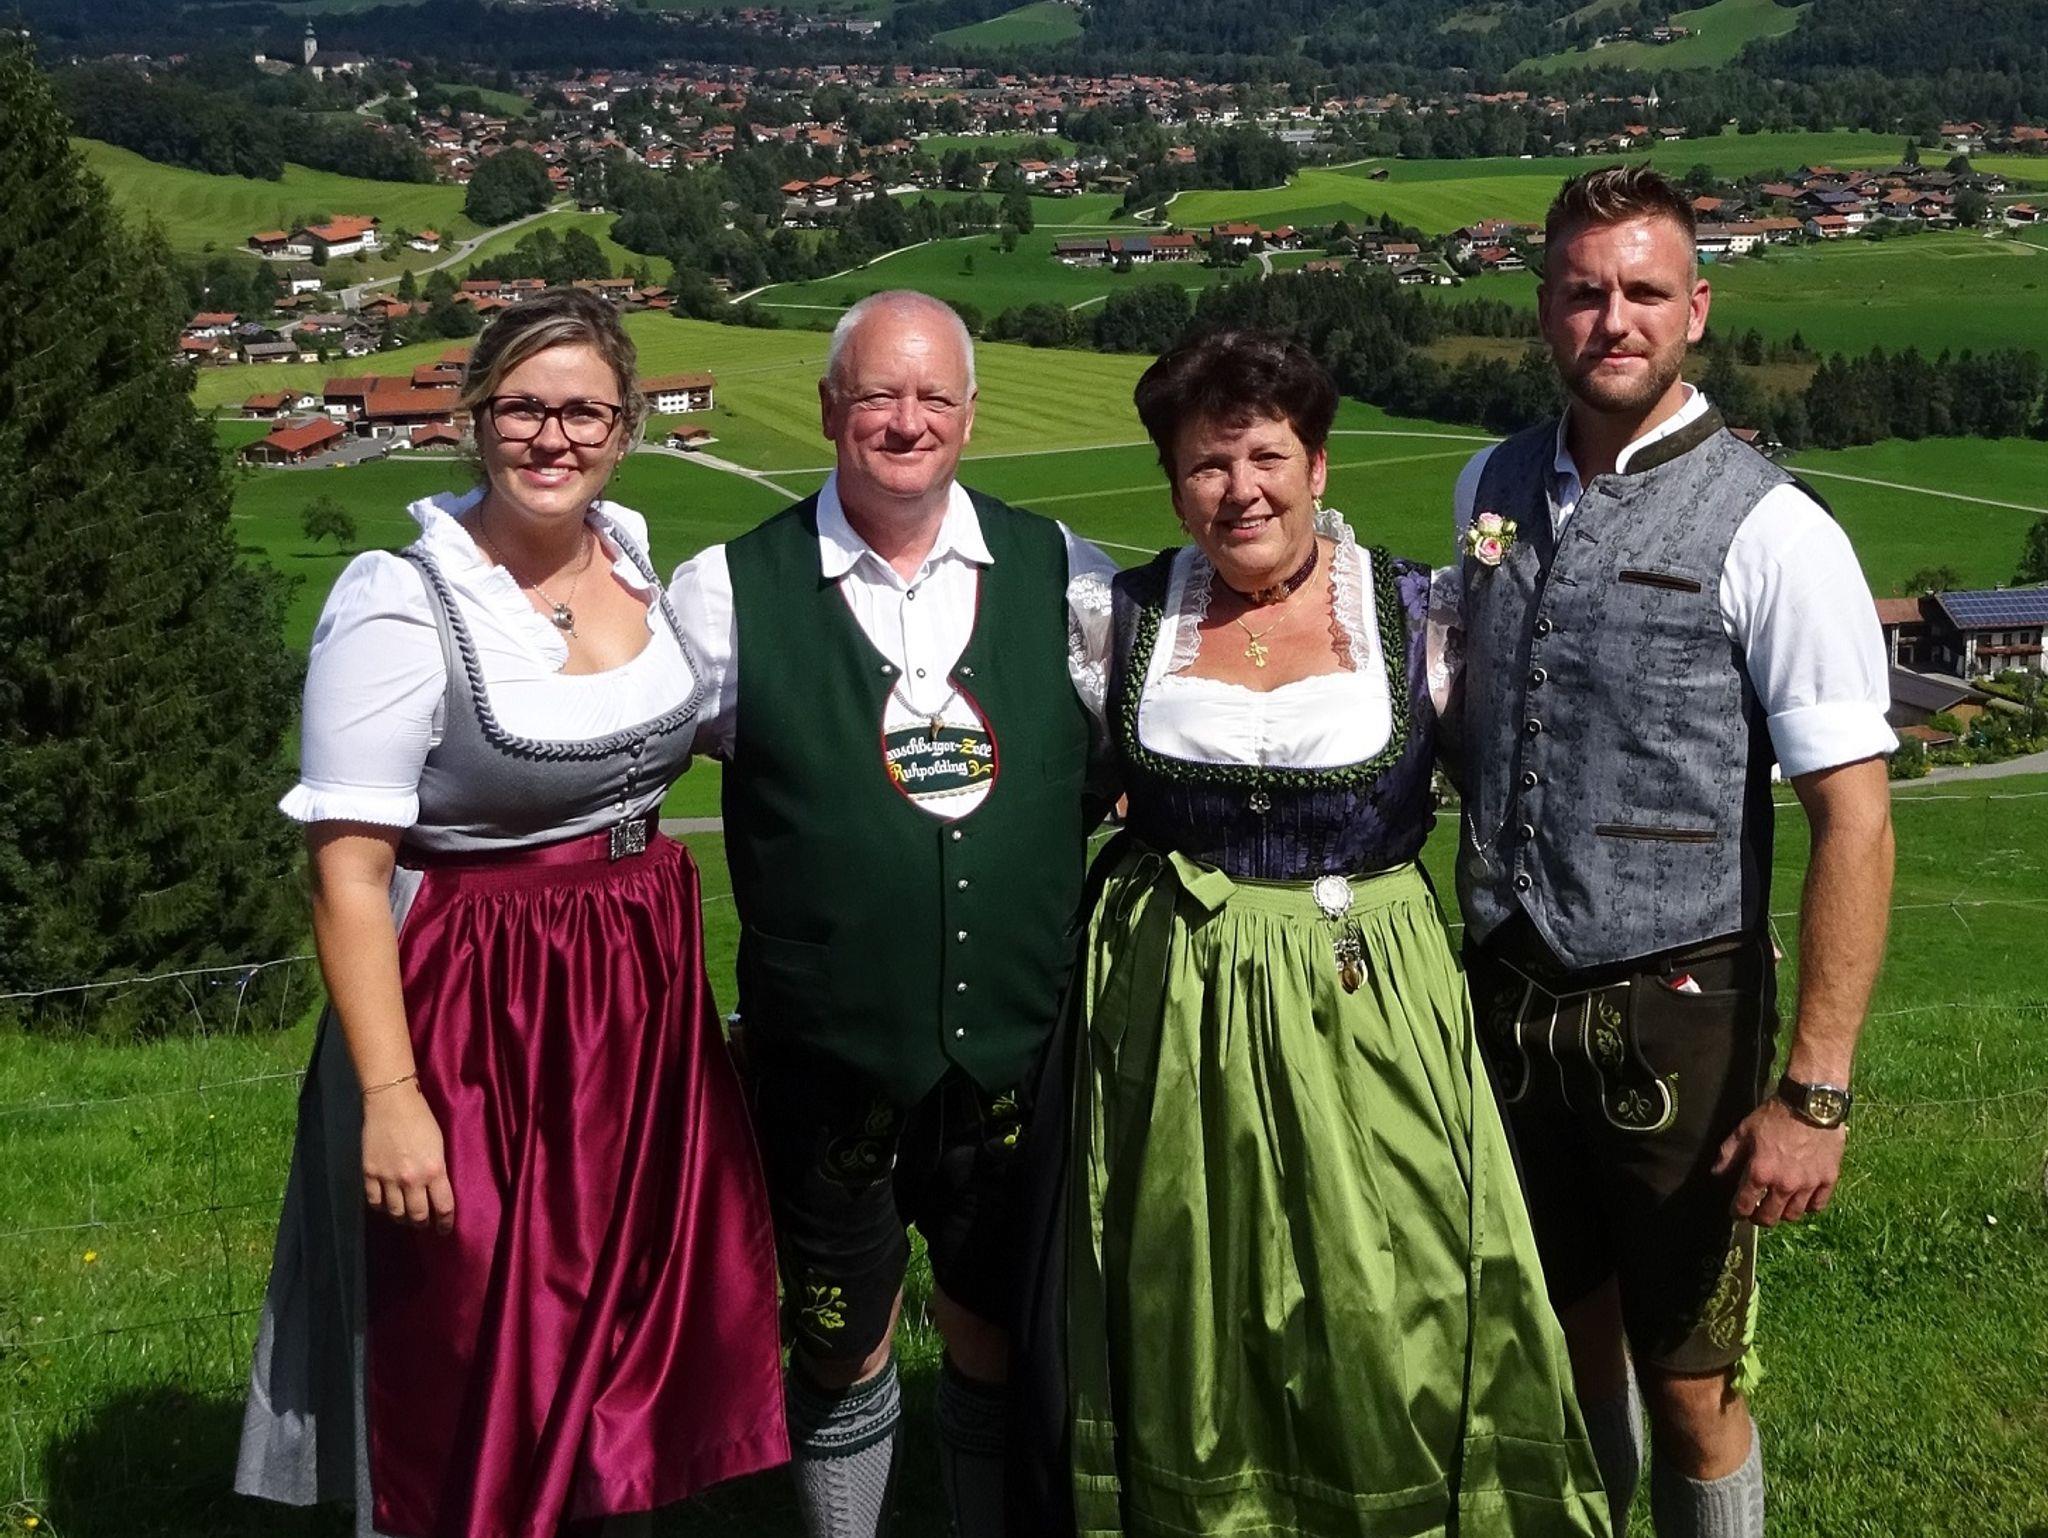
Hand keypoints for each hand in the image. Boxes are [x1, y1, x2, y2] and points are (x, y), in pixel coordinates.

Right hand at [361, 1082, 455, 1232]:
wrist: (391, 1103)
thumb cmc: (421, 1120)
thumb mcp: (439, 1146)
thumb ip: (438, 1171)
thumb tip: (437, 1191)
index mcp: (434, 1170)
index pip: (443, 1207)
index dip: (445, 1223)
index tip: (444, 1229)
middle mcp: (411, 1179)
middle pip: (417, 1215)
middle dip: (423, 1223)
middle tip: (424, 1223)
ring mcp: (388, 1178)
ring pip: (395, 1213)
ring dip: (402, 1218)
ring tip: (406, 1216)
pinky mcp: (369, 1174)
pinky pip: (374, 1202)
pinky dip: (381, 1207)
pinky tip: (386, 1205)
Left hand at [1712, 1096, 1844, 1226]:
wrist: (1810, 1105)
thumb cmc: (1774, 1116)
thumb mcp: (1744, 1131)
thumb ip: (1728, 1155)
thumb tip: (1716, 1174)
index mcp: (1760, 1172)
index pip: (1744, 1205)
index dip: (1738, 1212)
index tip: (1737, 1212)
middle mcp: (1784, 1184)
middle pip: (1770, 1218)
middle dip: (1760, 1218)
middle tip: (1757, 1213)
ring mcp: (1808, 1184)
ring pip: (1794, 1214)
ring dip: (1783, 1213)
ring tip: (1779, 1206)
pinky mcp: (1828, 1179)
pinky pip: (1818, 1205)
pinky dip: (1809, 1206)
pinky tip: (1803, 1199)